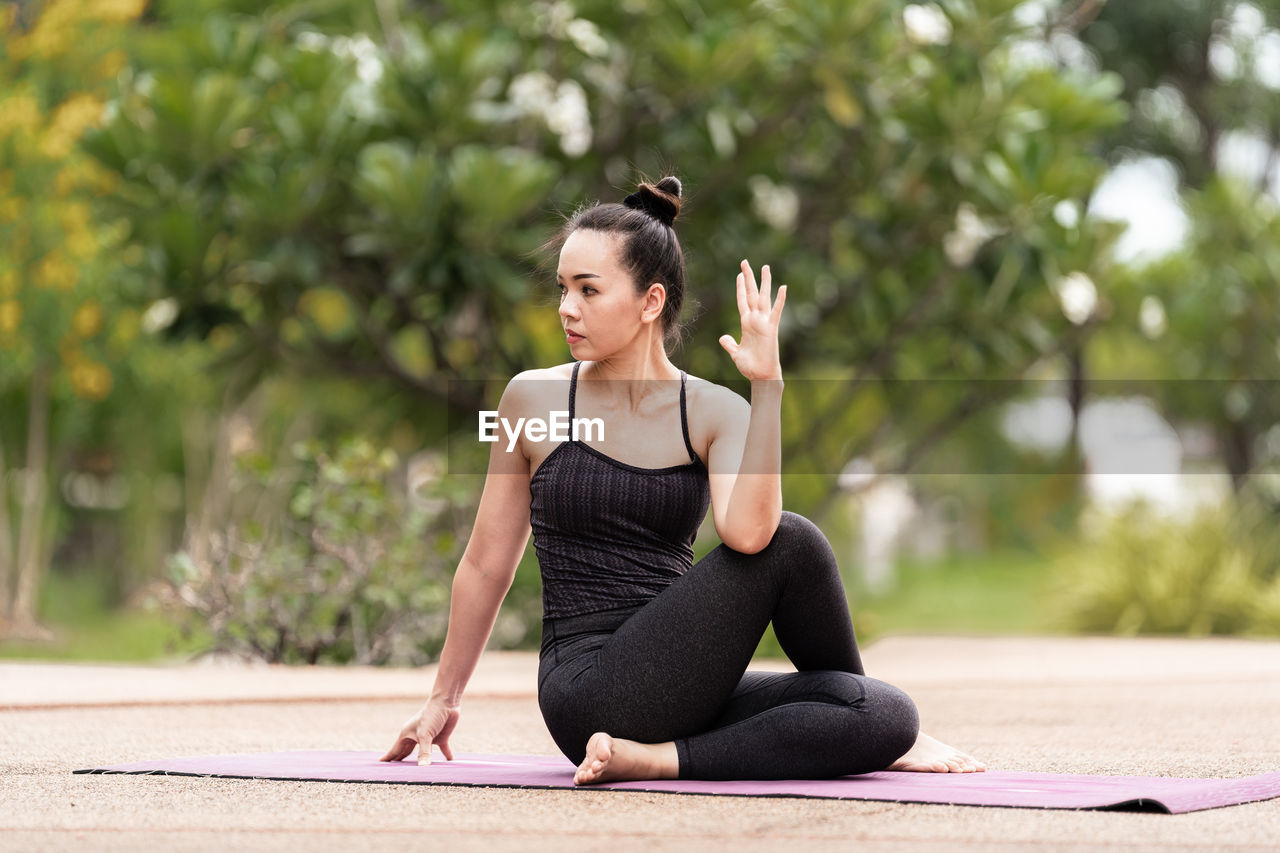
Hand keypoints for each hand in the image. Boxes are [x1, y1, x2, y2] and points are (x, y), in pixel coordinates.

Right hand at [379, 697, 459, 765]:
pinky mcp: (441, 737)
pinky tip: (449, 762)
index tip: (380, 764)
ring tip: (416, 771)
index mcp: (407, 735)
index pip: (395, 750)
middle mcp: (416, 737)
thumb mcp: (425, 735)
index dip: (388, 757)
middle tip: (394, 771)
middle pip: (406, 752)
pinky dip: (446, 755)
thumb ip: (424, 752)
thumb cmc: (431, 715)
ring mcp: (429, 737)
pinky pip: (443, 749)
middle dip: (401, 761)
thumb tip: (422, 768)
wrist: (446, 702)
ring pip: (423, 753)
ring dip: (421, 761)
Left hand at [718, 259, 785, 380]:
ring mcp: (764, 323)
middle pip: (751, 294)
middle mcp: (756, 320)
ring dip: (764, 283)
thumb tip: (723, 338)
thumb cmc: (751, 366)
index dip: (740, 287)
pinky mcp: (771, 329)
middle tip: (745, 262)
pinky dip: (780, 300)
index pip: (742, 301)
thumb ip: (729, 344)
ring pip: (763, 298)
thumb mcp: (735, 353)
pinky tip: (783, 288)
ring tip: (765, 267)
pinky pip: (776, 312)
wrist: (761, 376)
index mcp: (747, 323)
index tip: (739, 274)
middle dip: (748, 278)